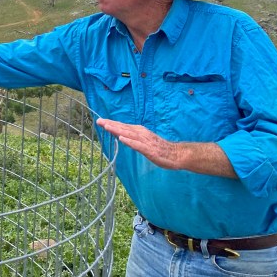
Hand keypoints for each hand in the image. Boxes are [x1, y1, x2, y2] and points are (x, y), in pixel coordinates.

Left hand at [96, 118, 235, 177]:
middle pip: (124, 128)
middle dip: (111, 125)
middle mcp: (141, 134)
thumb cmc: (159, 148)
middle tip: (99, 121)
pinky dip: (129, 141)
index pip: (123, 126)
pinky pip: (138, 145)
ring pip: (129, 134)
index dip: (112, 123)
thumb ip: (133, 137)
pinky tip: (121, 138)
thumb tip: (119, 134)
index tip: (100, 121)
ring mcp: (145, 141)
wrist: (177, 155)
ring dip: (117, 130)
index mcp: (139, 132)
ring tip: (107, 127)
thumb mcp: (144, 141)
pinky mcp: (150, 150)